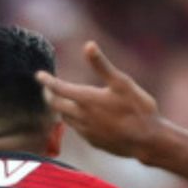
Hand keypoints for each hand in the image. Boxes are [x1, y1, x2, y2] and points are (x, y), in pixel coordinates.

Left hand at [37, 43, 164, 160]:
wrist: (148, 141)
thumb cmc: (138, 109)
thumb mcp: (122, 82)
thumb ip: (102, 65)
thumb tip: (88, 45)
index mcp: (87, 99)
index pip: (59, 89)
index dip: (47, 81)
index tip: (39, 75)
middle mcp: (82, 117)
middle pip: (56, 106)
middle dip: (49, 95)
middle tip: (47, 89)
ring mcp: (87, 132)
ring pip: (65, 119)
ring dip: (61, 109)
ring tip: (62, 101)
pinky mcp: (94, 142)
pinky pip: (78, 130)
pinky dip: (74, 121)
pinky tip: (81, 118)